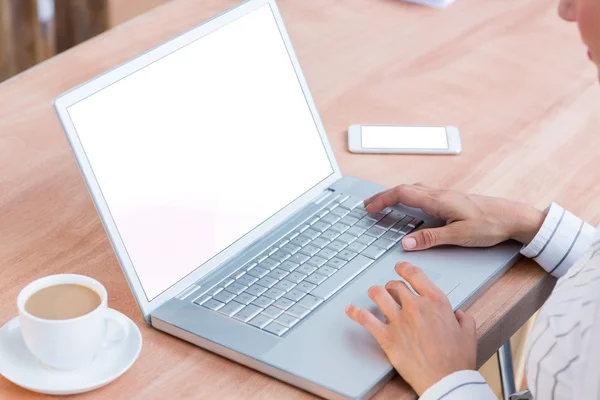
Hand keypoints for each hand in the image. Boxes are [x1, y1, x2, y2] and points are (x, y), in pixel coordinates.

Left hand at [345, 262, 476, 395]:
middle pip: (395, 285)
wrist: (445, 380)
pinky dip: (355, 312)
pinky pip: (365, 319)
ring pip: (378, 295)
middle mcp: (415, 306)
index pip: (415, 274)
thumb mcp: (468, 334)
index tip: (400, 268)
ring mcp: (398, 320)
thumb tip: (459, 315)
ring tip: (373, 293)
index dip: (405, 268)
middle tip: (390, 289)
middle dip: (392, 285)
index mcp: (435, 302)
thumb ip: (463, 319)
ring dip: (375, 292)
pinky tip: (350, 309)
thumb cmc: (456, 360)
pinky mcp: (386, 336)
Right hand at [364, 183, 544, 250]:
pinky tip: (410, 205)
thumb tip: (405, 242)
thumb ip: (430, 238)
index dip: (382, 200)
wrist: (514, 217)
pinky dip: (408, 197)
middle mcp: (439, 194)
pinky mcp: (451, 199)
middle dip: (384, 197)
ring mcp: (445, 195)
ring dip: (395, 195)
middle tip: (369, 206)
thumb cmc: (491, 225)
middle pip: (404, 189)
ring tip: (384, 204)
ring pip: (413, 190)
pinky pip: (422, 194)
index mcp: (438, 200)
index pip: (402, 194)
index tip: (369, 208)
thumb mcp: (459, 236)